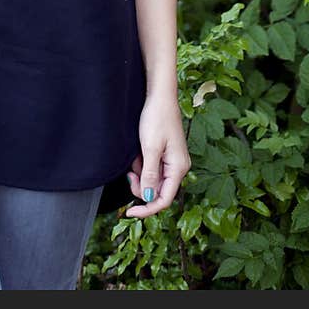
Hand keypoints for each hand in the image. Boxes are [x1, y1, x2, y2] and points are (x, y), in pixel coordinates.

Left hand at [124, 93, 190, 217]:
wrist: (159, 96)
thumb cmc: (157, 118)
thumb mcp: (150, 148)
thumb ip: (150, 175)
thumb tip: (148, 198)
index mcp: (178, 168)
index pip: (164, 199)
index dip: (147, 209)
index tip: (130, 212)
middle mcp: (178, 167)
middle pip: (158, 191)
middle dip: (142, 187)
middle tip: (130, 174)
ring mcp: (172, 161)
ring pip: (153, 180)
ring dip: (141, 174)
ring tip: (135, 157)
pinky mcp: (166, 154)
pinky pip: (152, 168)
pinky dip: (142, 165)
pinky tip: (138, 153)